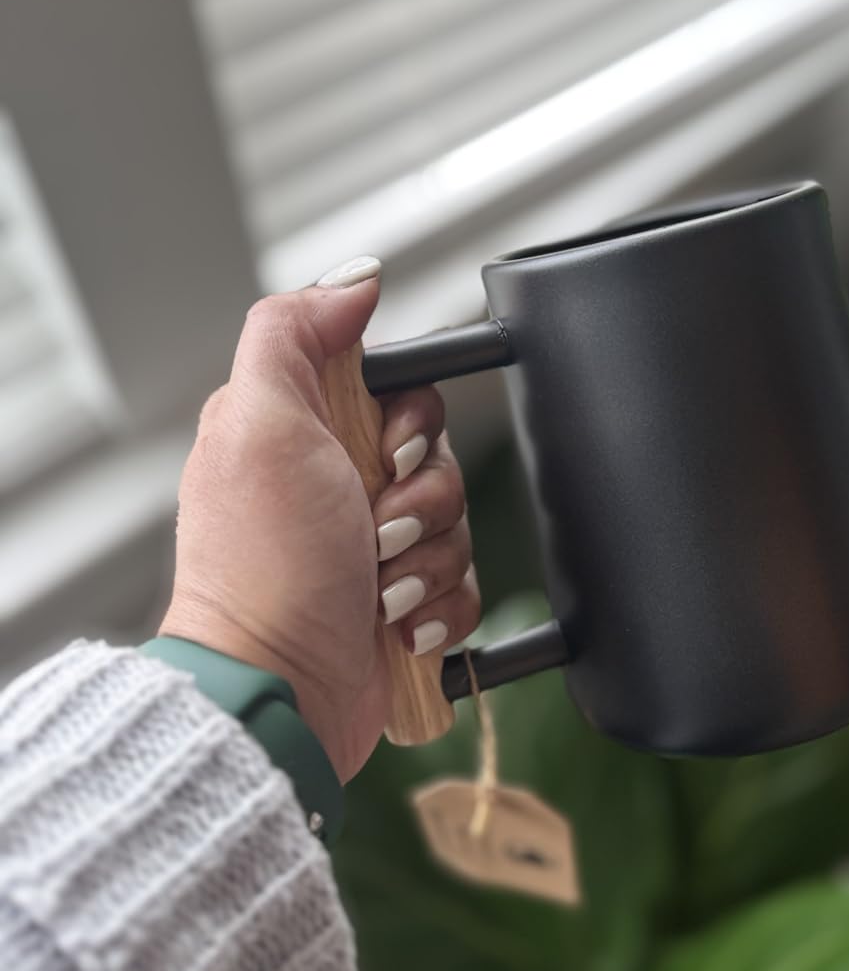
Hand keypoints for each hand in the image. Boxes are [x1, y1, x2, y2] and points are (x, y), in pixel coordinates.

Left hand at [160, 258, 479, 780]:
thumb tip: (356, 280)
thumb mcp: (259, 421)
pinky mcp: (402, 608)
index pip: (403, 395)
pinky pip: (468, 590)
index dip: (416, 423)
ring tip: (378, 590)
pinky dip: (440, 609)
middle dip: (424, 502)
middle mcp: (335, 490)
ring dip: (430, 562)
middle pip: (441, 460)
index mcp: (301, 436)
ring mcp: (371, 554)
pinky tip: (395, 624)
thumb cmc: (263, 566)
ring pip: (459, 526)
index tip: (393, 454)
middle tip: (376, 532)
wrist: (280, 690)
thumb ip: (294, 333)